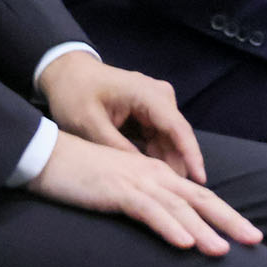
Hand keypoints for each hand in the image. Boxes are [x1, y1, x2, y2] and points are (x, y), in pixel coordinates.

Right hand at [28, 132, 261, 256]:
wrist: (51, 155)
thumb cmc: (86, 174)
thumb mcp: (123, 189)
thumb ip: (147, 201)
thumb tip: (168, 222)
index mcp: (160, 176)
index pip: (200, 198)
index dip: (226, 215)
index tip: (249, 233)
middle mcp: (157, 177)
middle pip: (201, 200)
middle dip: (230, 221)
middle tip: (256, 240)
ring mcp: (139, 183)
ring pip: (179, 208)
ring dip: (202, 231)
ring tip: (223, 250)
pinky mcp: (118, 191)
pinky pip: (149, 210)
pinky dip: (168, 226)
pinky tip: (184, 242)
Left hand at [36, 51, 203, 181]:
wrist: (67, 73)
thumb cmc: (75, 94)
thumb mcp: (88, 124)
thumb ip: (116, 147)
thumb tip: (141, 172)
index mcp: (148, 94)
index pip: (178, 128)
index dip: (190, 154)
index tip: (199, 179)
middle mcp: (160, 96)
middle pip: (176, 135)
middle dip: (178, 162)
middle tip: (176, 193)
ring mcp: (156, 103)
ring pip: (168, 138)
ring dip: (166, 160)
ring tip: (164, 188)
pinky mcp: (149, 111)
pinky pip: (158, 136)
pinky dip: (155, 154)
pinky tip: (153, 174)